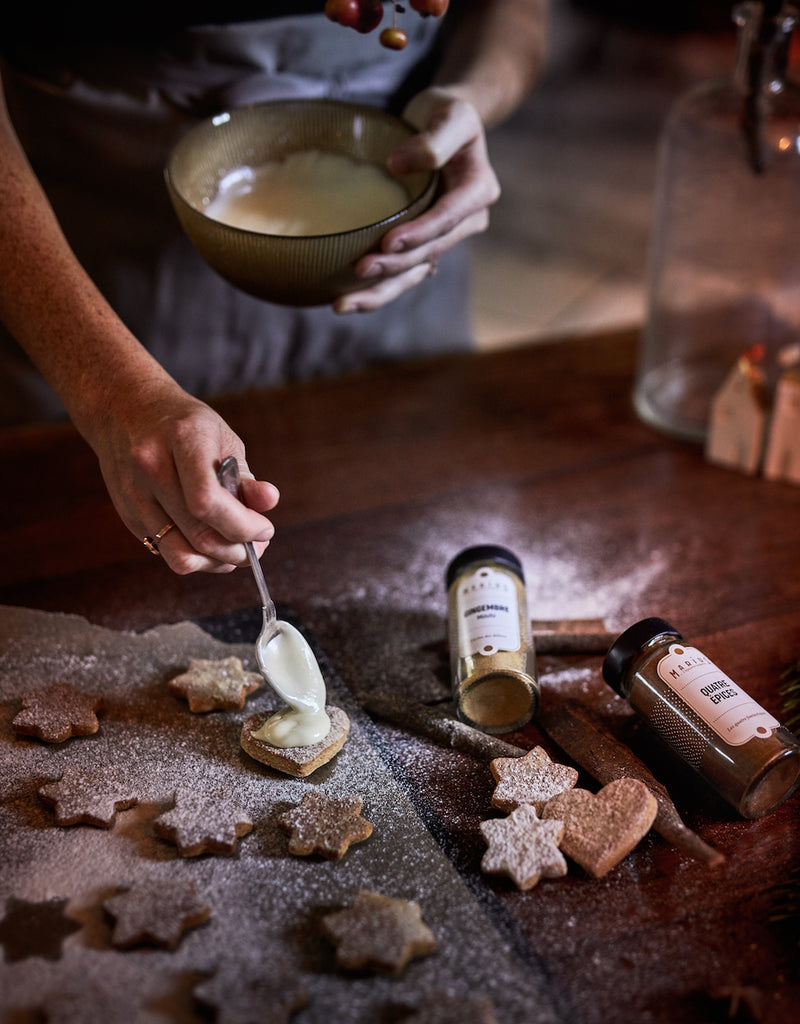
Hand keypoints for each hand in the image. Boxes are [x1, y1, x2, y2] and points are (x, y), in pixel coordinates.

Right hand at [87, 380, 279, 573]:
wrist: (126, 410)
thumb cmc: (185, 425)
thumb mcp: (222, 438)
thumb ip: (245, 476)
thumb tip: (269, 501)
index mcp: (181, 439)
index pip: (208, 500)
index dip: (242, 525)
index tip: (265, 529)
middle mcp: (150, 468)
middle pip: (199, 534)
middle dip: (238, 550)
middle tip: (259, 545)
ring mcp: (134, 496)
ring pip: (182, 556)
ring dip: (218, 562)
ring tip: (238, 550)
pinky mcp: (128, 517)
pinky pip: (168, 552)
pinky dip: (197, 557)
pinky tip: (212, 544)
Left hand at [333, 86, 499, 312]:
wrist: (443, 124)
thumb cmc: (446, 113)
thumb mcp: (449, 113)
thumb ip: (433, 139)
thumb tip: (399, 165)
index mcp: (477, 192)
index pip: (447, 219)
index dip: (420, 234)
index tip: (388, 242)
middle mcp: (465, 222)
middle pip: (429, 253)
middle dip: (394, 267)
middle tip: (358, 270)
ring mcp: (443, 237)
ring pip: (414, 273)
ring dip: (380, 291)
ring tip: (342, 304)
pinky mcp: (423, 244)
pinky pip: (402, 271)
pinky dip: (377, 287)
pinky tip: (346, 299)